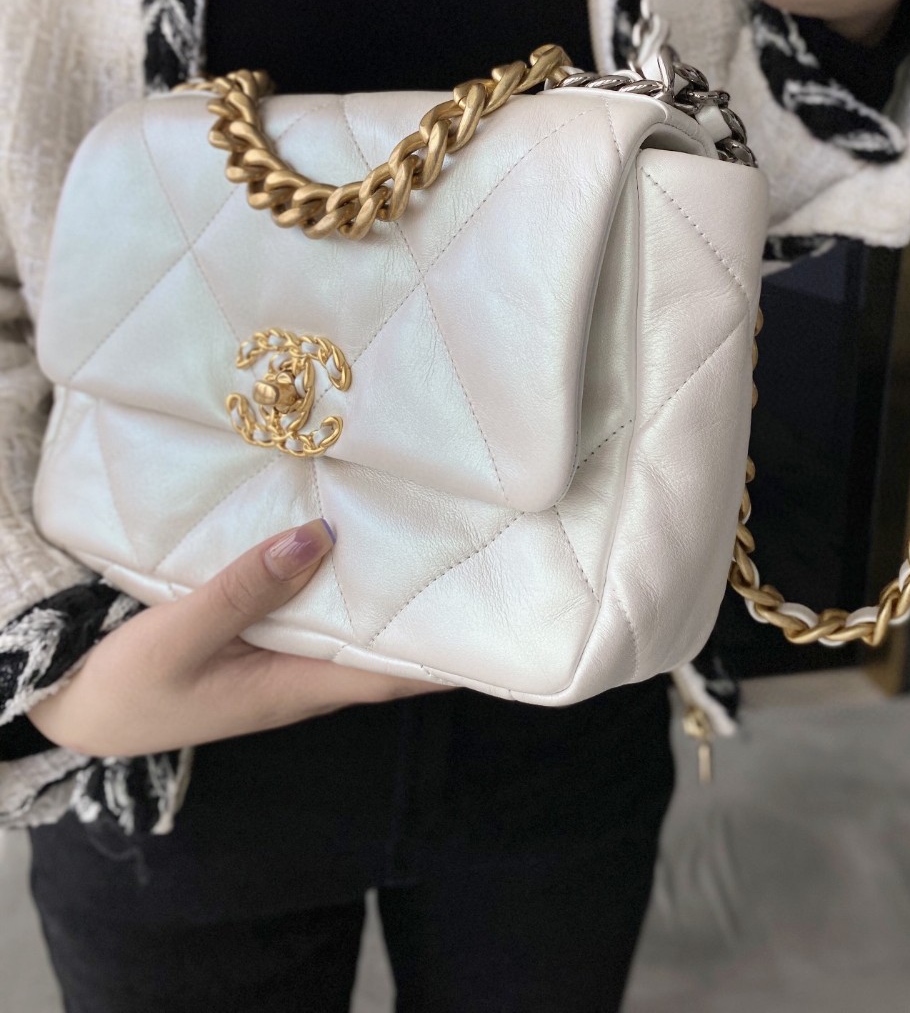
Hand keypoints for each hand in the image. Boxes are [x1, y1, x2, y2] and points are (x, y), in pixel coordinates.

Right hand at [27, 519, 448, 757]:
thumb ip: (247, 587)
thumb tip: (320, 538)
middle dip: (429, 618)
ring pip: (350, 631)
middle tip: (476, 560)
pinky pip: (313, 618)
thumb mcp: (182, 634)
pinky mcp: (255, 647)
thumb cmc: (127, 686)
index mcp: (293, 689)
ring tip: (429, 543)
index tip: (498, 628)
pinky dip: (338, 588)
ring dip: (386, 599)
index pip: (391, 675)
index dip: (448, 656)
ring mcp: (278, 666)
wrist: (72, 711)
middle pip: (382, 652)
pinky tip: (344, 546)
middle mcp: (299, 682)